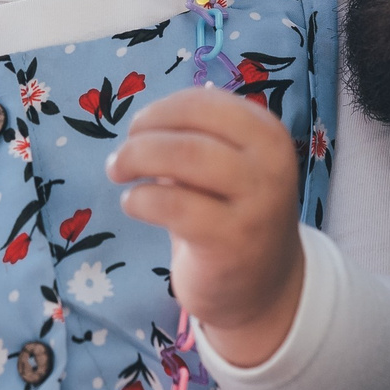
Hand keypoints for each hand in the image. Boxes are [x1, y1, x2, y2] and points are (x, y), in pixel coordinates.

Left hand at [109, 85, 304, 367]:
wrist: (263, 288)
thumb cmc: (231, 215)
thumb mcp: (227, 168)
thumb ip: (194, 139)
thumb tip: (143, 122)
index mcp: (267, 135)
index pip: (205, 102)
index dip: (161, 110)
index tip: (138, 128)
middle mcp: (270, 163)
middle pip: (190, 128)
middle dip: (142, 136)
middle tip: (119, 157)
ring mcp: (256, 203)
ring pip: (181, 158)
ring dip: (135, 160)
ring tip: (118, 174)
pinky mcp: (231, 240)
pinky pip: (171, 204)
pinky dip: (139, 199)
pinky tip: (133, 205)